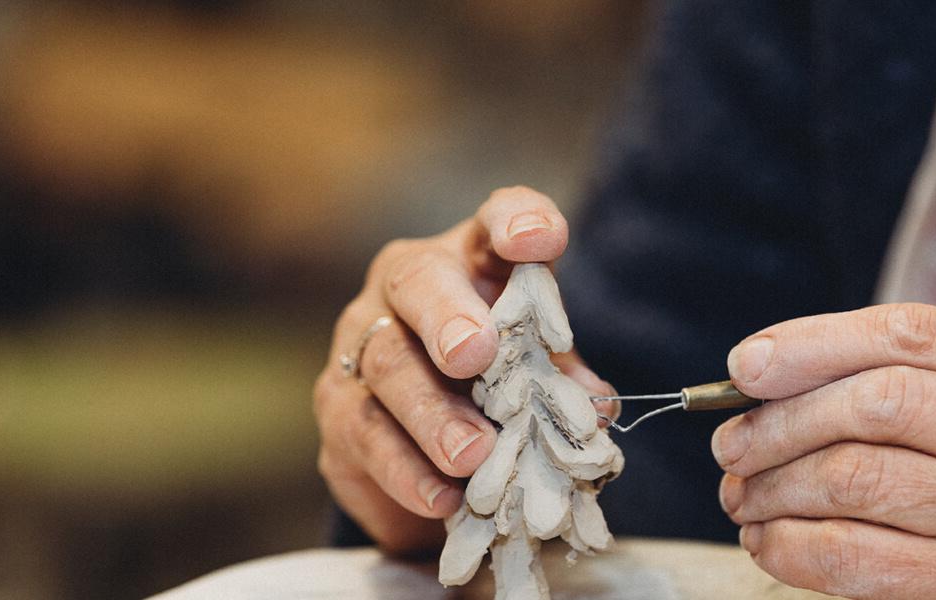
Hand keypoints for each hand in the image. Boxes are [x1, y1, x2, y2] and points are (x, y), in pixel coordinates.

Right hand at [313, 186, 615, 553]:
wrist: (424, 440)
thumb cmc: (493, 381)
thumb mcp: (536, 370)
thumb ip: (562, 379)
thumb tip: (597, 407)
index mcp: (467, 257)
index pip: (493, 220)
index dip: (516, 221)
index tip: (541, 239)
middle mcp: (403, 287)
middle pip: (417, 285)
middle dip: (446, 319)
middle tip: (474, 355)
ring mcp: (359, 343)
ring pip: (387, 368)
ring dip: (432, 416)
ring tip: (472, 454)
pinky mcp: (338, 408)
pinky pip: (364, 437)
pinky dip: (407, 472)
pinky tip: (443, 498)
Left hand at [712, 303, 935, 598]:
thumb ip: (912, 377)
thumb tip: (763, 372)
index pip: (911, 334)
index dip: (812, 342)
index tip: (747, 364)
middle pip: (877, 402)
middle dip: (780, 421)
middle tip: (732, 444)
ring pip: (855, 477)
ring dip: (772, 485)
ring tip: (742, 492)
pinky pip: (855, 556)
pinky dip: (790, 546)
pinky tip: (769, 540)